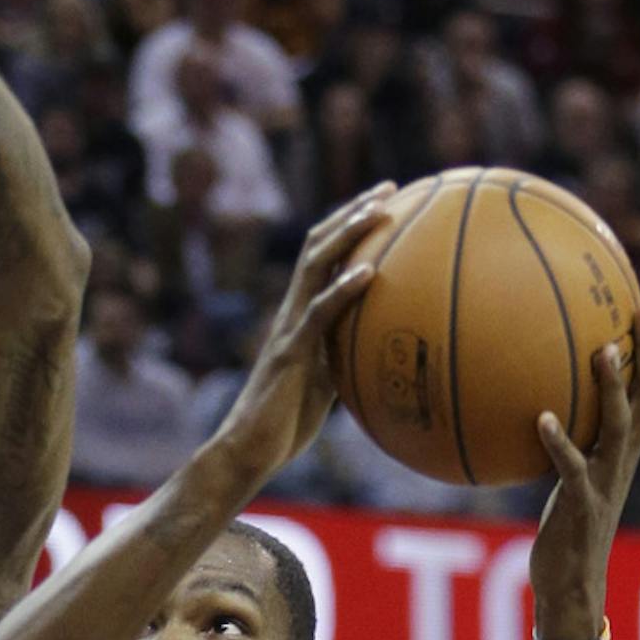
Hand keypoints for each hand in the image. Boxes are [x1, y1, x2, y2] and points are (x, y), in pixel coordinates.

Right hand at [215, 186, 397, 484]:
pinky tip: (369, 272)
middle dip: (354, 211)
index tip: (386, 202)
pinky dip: (343, 289)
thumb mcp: (324, 382)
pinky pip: (319, 314)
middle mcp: (292, 312)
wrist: (248, 451)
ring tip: (381, 211)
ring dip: (349, 234)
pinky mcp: (291, 353)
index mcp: (300, 315)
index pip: (322, 256)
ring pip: (316, 266)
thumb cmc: (285, 425)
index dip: (350, 225)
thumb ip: (342, 356)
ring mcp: (290, 329)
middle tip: (390, 188)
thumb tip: (377, 350)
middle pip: (319, 245)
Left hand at [529, 297, 639, 639]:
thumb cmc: (563, 536)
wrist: (570, 591)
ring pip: (619, 427)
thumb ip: (565, 445)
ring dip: (612, 388)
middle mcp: (622, 462)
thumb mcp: (568, 482)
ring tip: (602, 349)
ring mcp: (604, 484)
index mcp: (622, 453)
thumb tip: (533, 405)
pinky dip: (559, 443)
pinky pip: (572, 470)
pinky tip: (541, 418)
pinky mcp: (580, 508)